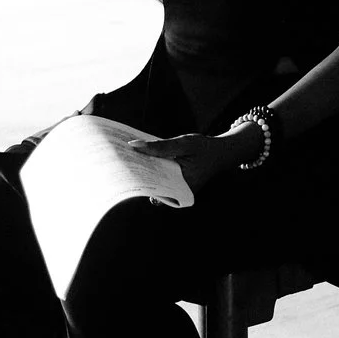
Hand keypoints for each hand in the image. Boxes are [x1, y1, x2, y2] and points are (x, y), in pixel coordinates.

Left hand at [133, 127, 260, 191]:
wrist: (219, 154)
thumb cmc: (203, 148)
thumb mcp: (183, 144)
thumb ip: (160, 146)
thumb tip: (134, 146)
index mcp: (181, 188)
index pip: (152, 188)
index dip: (136, 179)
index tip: (122, 168)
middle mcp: (177, 194)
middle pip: (149, 187)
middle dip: (135, 175)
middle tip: (119, 161)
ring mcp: (175, 190)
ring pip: (151, 183)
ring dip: (140, 171)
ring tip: (126, 159)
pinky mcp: (173, 184)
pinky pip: (156, 178)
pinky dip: (148, 169)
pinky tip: (139, 157)